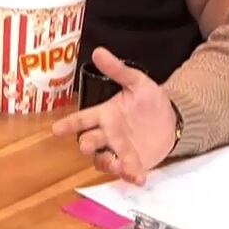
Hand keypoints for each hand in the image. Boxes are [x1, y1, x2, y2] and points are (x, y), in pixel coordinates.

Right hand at [49, 47, 175, 183]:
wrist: (172, 119)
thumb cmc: (151, 100)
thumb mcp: (137, 82)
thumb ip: (118, 70)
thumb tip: (98, 51)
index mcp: (106, 114)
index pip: (83, 118)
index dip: (69, 124)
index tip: (56, 130)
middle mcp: (108, 134)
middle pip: (90, 141)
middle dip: (86, 145)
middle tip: (86, 146)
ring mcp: (119, 151)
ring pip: (104, 160)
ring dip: (108, 164)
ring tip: (118, 164)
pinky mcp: (133, 164)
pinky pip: (126, 172)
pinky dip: (130, 175)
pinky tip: (138, 177)